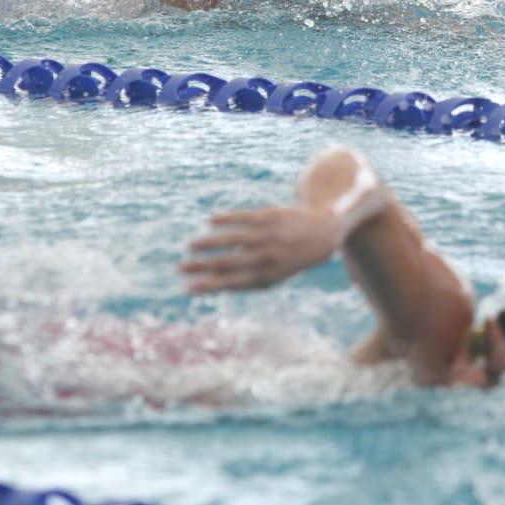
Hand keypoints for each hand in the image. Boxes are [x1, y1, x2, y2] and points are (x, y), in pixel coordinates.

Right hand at [180, 206, 338, 292]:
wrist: (324, 233)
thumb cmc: (291, 259)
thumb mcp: (274, 275)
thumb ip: (246, 279)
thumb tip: (214, 282)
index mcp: (266, 276)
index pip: (231, 283)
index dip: (208, 286)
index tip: (188, 288)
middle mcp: (266, 257)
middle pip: (227, 263)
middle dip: (201, 267)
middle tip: (180, 268)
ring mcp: (268, 235)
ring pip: (232, 239)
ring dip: (208, 243)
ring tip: (190, 246)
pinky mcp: (269, 216)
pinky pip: (243, 217)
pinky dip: (225, 219)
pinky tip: (210, 221)